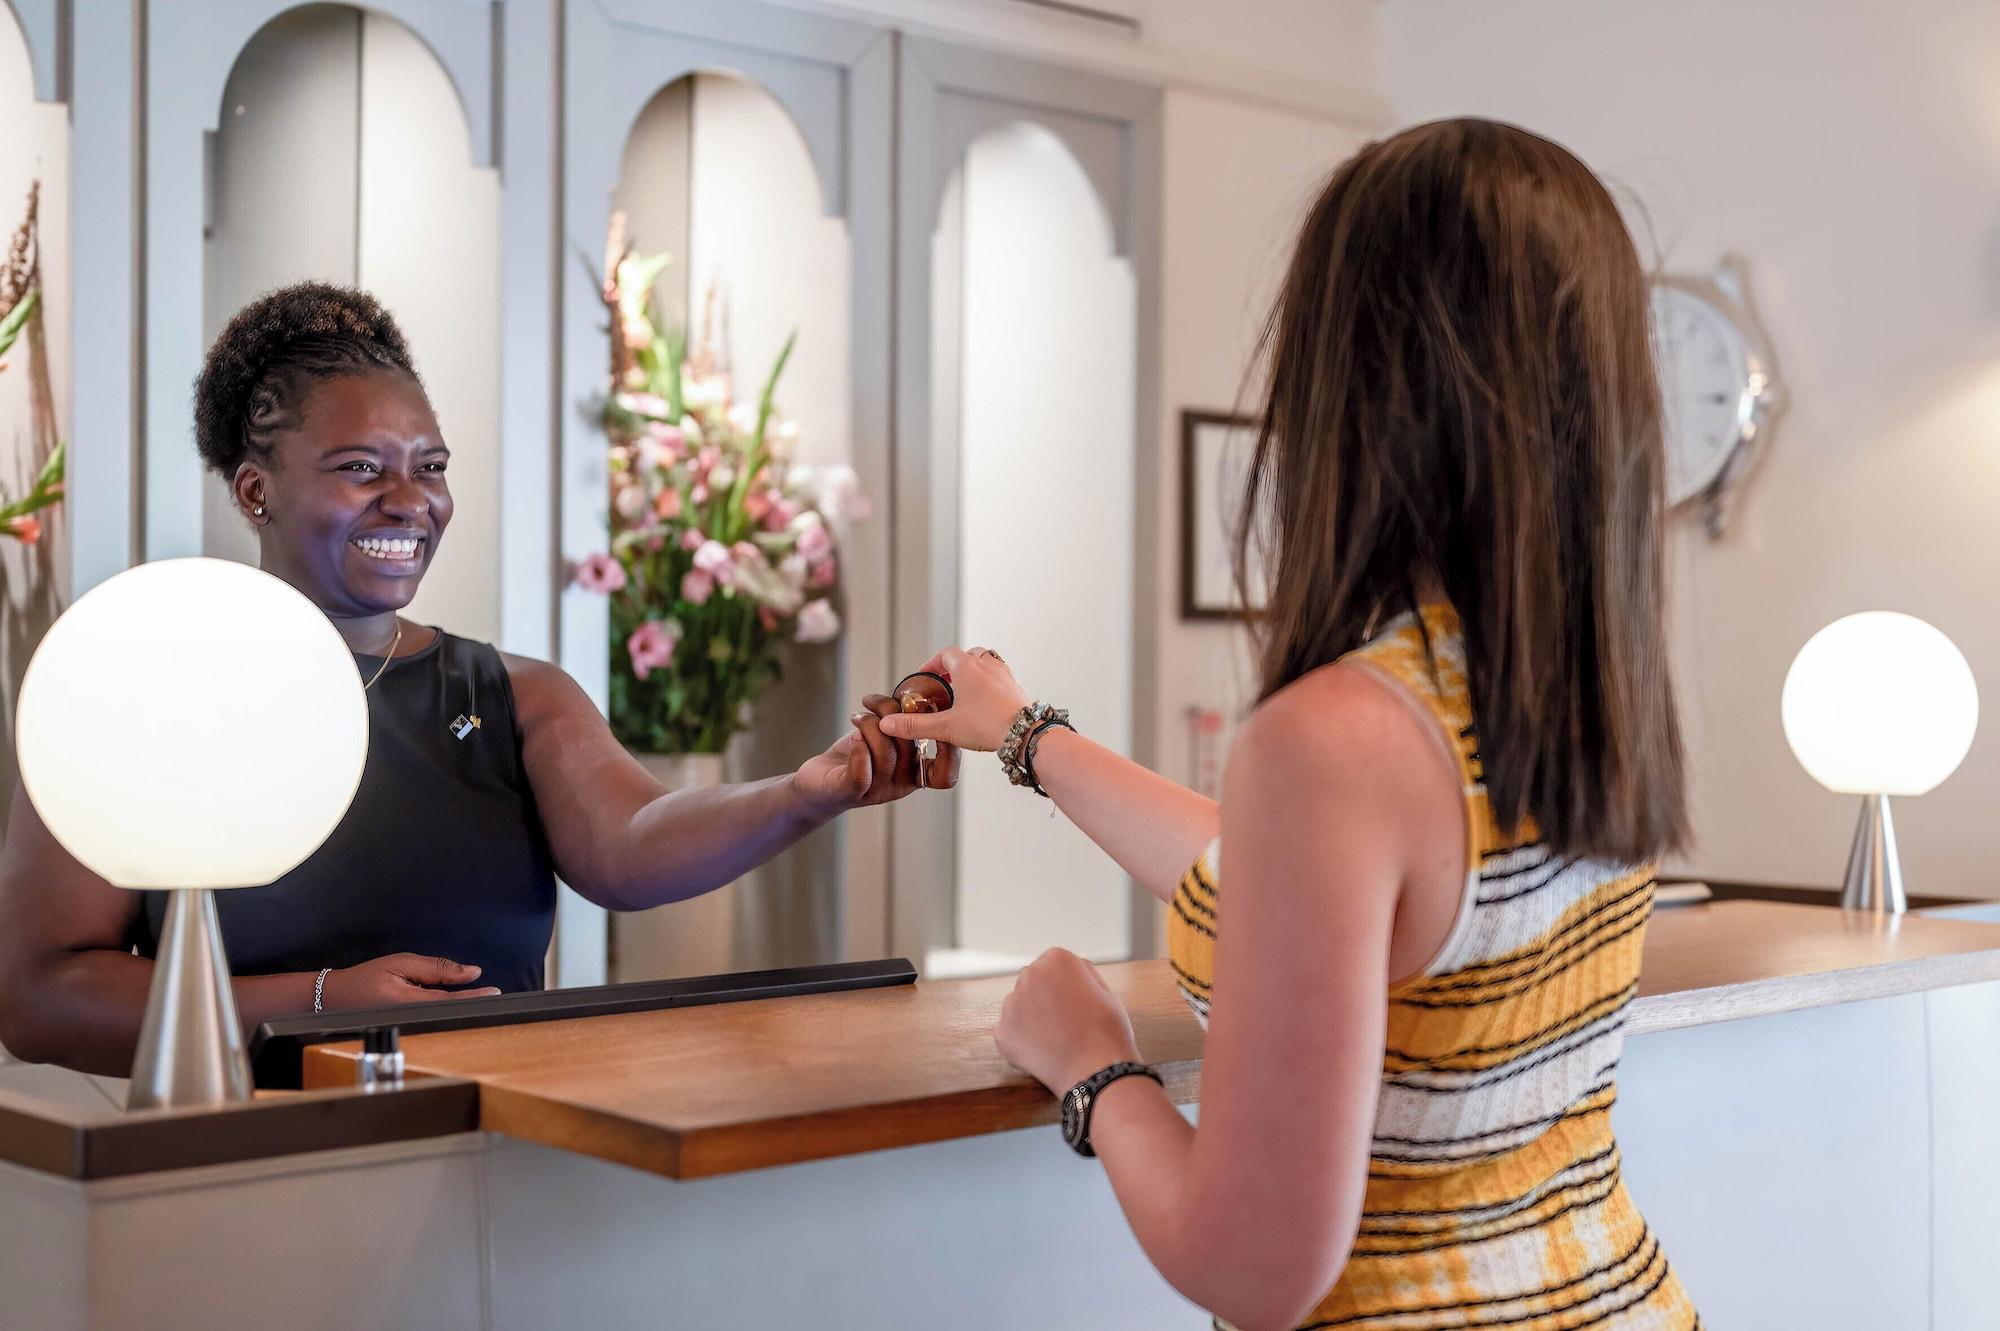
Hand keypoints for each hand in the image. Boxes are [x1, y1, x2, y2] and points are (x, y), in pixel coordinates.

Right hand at [320, 953, 501, 1010]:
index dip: (475, 997)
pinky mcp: (407, 1026)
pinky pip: (432, 1017)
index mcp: (408, 1002)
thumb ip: (437, 969)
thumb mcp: (401, 963)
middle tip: (493, 995)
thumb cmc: (365, 979)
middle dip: (472, 1003)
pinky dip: (446, 1008)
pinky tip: (455, 1002)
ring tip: (477, 997)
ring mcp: (409, 1025)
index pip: (450, 1001)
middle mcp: (410, 1018)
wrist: (336, 998)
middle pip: (450, 1012)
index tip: (496, 992)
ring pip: (443, 1016)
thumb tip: (470, 973)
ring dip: (460, 1006)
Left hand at [793, 694, 959, 812]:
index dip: (950, 752)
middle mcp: (900, 786)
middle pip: (910, 748)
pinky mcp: (850, 792)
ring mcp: (876, 791)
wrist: (817, 781)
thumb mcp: (885, 736)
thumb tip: (915, 694)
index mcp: (914, 774)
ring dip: (870, 724)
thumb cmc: (855, 753)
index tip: (934, 719)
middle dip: (892, 713)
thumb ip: (902, 722)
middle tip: (873, 701)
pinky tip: (853, 735)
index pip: (944, 777)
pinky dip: (859, 748)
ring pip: (885, 753)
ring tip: (857, 716)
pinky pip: (861, 772)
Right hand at [878, 646, 1028, 752]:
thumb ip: (915, 725)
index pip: (945, 654)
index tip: (926, 677)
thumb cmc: (987, 725)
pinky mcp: (1015, 687)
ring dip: (974, 674)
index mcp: (967, 667)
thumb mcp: (945, 727)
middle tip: (945, 684)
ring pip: (986, 664)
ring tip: (964, 693)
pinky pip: (999, 677)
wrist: (1024, 733)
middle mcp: (987, 665)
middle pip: (967, 656)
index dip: (932, 664)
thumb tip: (888, 723)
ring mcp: (1004, 674)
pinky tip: (984, 704)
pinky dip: (989, 684)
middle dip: (954, 668)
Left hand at [995, 947, 1141, 1094]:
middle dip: (1044, 999)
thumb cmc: (1106, 1031)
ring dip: (1032, 1020)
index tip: (1077, 1006)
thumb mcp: (1104, 990)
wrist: (1097, 1071)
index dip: (1067, 988)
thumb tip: (1066, 973)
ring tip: (1057, 1041)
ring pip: (1019, 1008)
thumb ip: (1081, 974)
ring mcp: (1011, 1004)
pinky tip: (1045, 1054)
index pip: (1053, 967)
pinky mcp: (1002, 1033)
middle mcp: (1028, 975)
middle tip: (1065, 1024)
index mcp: (1055, 960)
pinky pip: (1011, 1034)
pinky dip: (1024, 1044)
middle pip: (1033, 983)